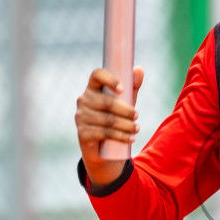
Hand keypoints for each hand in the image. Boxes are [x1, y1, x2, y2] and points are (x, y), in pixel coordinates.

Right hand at [75, 66, 143, 187]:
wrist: (104, 150)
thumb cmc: (115, 120)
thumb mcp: (125, 103)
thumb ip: (132, 87)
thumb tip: (139, 69)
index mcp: (92, 89)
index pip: (96, 75)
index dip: (109, 79)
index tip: (122, 89)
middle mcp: (83, 100)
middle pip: (106, 102)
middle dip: (125, 110)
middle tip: (137, 115)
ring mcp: (81, 117)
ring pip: (108, 119)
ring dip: (126, 125)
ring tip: (136, 129)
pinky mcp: (82, 133)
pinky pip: (104, 133)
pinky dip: (121, 136)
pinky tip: (130, 138)